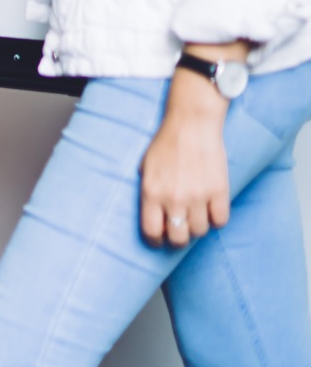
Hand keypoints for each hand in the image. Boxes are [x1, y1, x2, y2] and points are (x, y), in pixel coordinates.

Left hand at [139, 69, 231, 247]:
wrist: (191, 125)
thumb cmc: (165, 145)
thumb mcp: (145, 168)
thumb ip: (148, 193)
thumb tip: (153, 218)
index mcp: (151, 192)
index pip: (151, 232)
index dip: (155, 241)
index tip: (159, 240)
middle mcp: (173, 198)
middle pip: (178, 238)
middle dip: (178, 238)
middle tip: (180, 230)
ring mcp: (198, 196)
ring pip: (200, 231)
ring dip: (198, 227)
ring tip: (195, 215)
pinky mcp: (219, 191)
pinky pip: (220, 221)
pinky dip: (217, 219)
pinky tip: (211, 209)